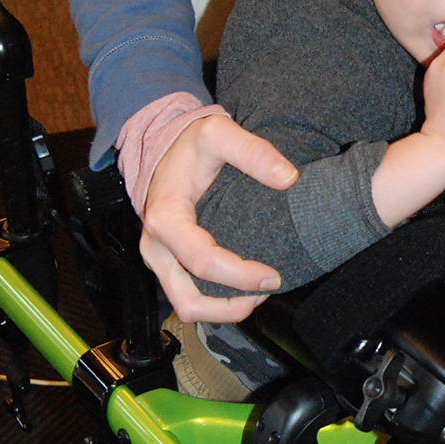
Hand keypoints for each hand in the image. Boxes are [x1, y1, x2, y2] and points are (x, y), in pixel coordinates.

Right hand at [139, 114, 297, 321]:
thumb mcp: (218, 133)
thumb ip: (253, 152)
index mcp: (165, 218)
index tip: (273, 275)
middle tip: (269, 290)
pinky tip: (244, 288)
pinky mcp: (166, 262)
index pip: (202, 261)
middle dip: (231, 306)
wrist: (163, 146)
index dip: (240, 277)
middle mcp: (155, 245)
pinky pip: (187, 294)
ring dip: (223, 310)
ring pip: (186, 305)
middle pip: (188, 300)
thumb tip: (289, 177)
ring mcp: (158, 258)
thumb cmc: (189, 142)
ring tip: (258, 295)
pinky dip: (215, 301)